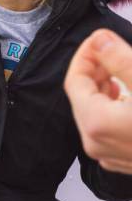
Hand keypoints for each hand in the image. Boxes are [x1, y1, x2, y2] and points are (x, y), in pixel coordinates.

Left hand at [64, 29, 131, 173]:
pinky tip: (130, 98)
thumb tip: (99, 41)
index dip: (86, 55)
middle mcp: (96, 143)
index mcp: (97, 122)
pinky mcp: (125, 160)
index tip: (101, 40)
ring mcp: (109, 155)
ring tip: (122, 72)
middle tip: (113, 51)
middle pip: (82, 97)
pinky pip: (108, 128)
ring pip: (95, 113)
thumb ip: (120, 60)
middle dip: (96, 71)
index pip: (74, 80)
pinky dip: (114, 109)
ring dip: (106, 89)